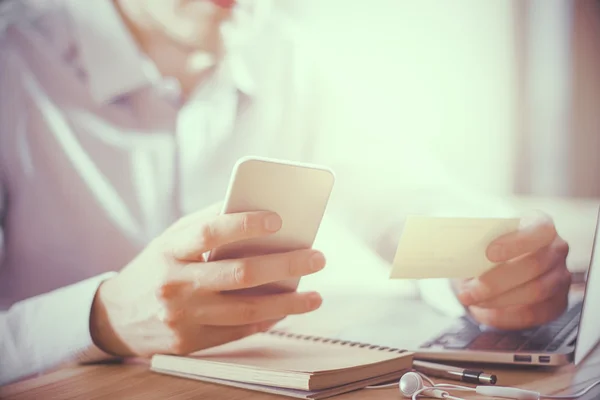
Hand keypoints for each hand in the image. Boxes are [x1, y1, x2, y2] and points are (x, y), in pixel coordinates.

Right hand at [90, 206, 325, 356]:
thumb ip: (209, 225)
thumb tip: (257, 209)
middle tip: (317, 257)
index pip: (211, 232)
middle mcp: (176, 284)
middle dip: (285, 265)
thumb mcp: (172, 240)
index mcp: (171, 250)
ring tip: (315, 296)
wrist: (116, 316)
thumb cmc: (156, 267)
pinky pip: (239, 331)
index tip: (278, 220)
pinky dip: (268, 320)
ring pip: (247, 310)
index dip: (245, 224)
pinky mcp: (191, 342)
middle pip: (240, 274)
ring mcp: (184, 317)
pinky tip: (288, 310)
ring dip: (287, 303)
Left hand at [455, 212, 570, 329]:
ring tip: (472, 301)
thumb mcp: (480, 240)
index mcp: (540, 225)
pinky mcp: (556, 304)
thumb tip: (460, 253)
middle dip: (497, 282)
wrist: (492, 267)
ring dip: (497, 300)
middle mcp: (556, 250)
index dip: (517, 242)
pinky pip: (533, 314)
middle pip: (534, 266)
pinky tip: (483, 313)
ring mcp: (560, 278)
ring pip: (534, 292)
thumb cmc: (486, 249)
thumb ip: (475, 244)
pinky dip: (504, 316)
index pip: (540, 230)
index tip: (489, 253)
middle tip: (468, 292)